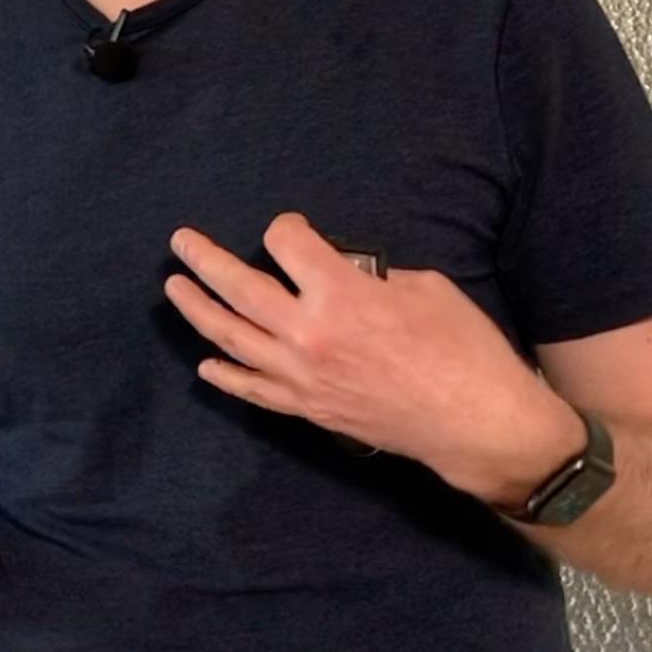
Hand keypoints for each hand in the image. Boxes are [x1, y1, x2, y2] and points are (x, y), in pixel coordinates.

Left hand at [163, 213, 584, 505]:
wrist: (477, 423)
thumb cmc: (463, 350)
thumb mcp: (427, 289)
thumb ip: (374, 278)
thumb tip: (347, 277)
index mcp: (340, 295)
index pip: (287, 244)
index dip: (287, 228)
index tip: (293, 230)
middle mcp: (307, 333)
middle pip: (238, 287)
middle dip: (205, 259)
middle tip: (181, 242)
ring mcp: (300, 375)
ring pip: (230, 337)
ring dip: (197, 309)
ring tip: (175, 287)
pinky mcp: (306, 408)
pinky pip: (253, 390)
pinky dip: (226, 377)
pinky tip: (204, 364)